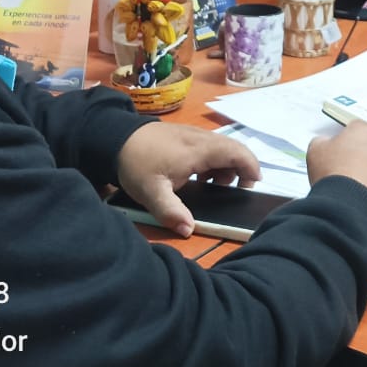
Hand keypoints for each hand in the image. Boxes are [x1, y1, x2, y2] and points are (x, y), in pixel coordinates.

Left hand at [116, 122, 261, 236]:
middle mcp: (202, 139)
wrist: (115, 138)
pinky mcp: (187, 136)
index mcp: (200, 151)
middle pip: (235, 150)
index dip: (251, 168)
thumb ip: (171, 212)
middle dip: (241, 170)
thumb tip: (188, 230)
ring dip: (227, 167)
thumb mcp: (151, 191)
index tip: (251, 187)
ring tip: (215, 187)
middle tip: (235, 192)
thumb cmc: (137, 163)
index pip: (238, 153)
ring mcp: (195, 135)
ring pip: (223, 148)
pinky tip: (200, 177)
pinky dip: (215, 162)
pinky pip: (212, 147)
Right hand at [306, 121, 366, 226]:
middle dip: (364, 157)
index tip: (338, 155)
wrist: (349, 206)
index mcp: (365, 130)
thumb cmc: (332, 174)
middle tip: (348, 173)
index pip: (356, 129)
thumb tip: (327, 143)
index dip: (345, 142)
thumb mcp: (316, 151)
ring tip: (357, 191)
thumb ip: (323, 142)